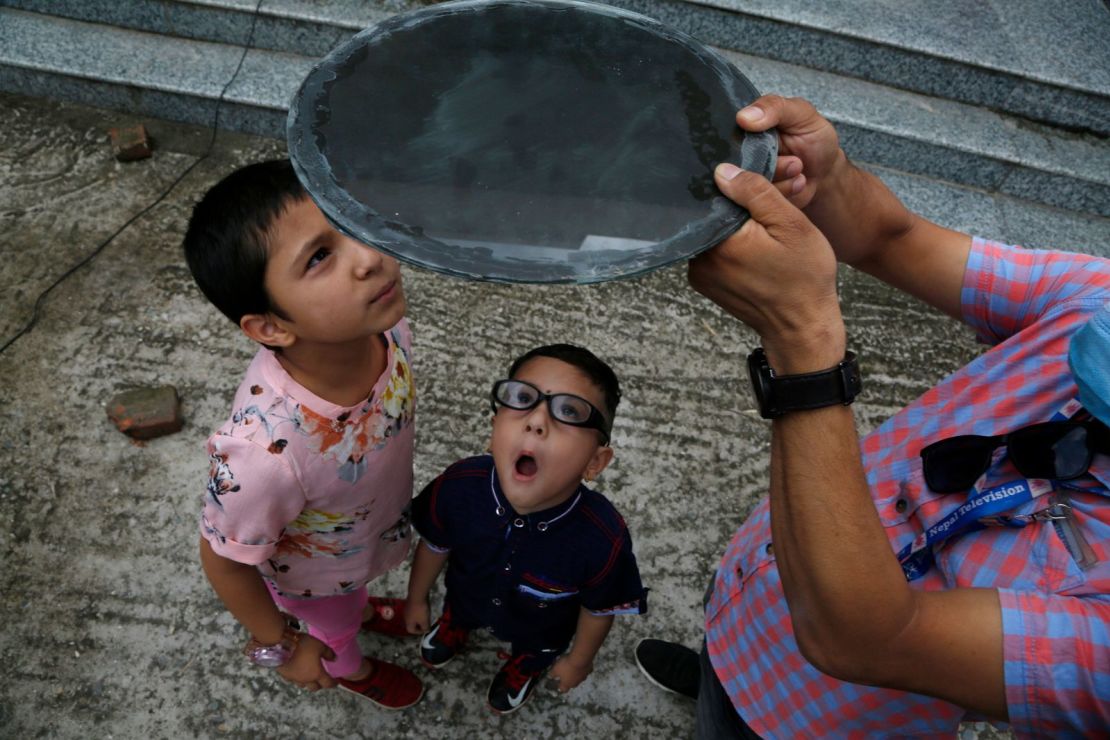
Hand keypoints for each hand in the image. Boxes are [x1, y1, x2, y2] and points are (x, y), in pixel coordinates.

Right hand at [275, 634, 337, 691]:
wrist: (281, 646)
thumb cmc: (303, 646)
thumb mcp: (320, 646)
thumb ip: (328, 653)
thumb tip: (335, 659)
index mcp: (317, 674)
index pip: (327, 683)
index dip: (333, 683)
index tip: (336, 682)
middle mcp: (306, 680)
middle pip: (315, 688)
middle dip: (320, 685)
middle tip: (323, 679)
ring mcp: (294, 679)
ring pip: (303, 685)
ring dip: (308, 682)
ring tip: (310, 676)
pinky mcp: (285, 676)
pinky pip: (293, 680)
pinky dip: (297, 678)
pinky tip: (298, 672)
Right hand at [405, 597, 429, 634]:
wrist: (417, 595)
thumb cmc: (420, 610)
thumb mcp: (425, 621)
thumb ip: (425, 628)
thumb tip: (426, 631)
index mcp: (408, 623)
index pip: (412, 631)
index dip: (419, 632)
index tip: (426, 630)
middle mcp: (405, 617)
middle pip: (411, 624)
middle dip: (419, 624)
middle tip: (426, 623)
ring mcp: (406, 609)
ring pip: (413, 616)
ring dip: (419, 618)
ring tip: (426, 616)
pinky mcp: (409, 603)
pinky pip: (414, 610)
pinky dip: (418, 611)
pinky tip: (423, 609)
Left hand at [549, 654, 592, 692]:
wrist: (579, 659)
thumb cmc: (565, 666)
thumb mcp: (555, 669)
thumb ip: (552, 674)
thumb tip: (550, 676)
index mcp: (566, 685)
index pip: (563, 690)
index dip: (560, 687)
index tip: (558, 683)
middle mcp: (575, 683)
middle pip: (571, 684)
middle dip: (568, 680)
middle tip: (565, 674)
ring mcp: (583, 678)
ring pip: (579, 678)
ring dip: (576, 675)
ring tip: (573, 667)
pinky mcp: (589, 671)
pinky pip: (585, 671)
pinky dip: (583, 668)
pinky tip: (581, 663)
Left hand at [689, 164, 844, 372]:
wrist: (803, 328)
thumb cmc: (804, 279)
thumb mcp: (791, 225)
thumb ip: (756, 193)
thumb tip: (722, 171)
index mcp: (717, 241)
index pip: (717, 195)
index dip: (741, 183)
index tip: (766, 180)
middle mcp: (698, 257)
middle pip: (715, 212)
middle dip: (743, 202)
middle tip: (778, 196)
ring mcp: (699, 272)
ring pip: (716, 231)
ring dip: (740, 222)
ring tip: (772, 225)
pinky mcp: (705, 281)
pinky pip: (717, 250)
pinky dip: (735, 242)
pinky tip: (760, 243)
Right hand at [737, 95, 842, 210]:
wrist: (825, 173)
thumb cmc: (813, 138)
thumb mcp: (801, 113)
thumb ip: (775, 107)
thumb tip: (744, 116)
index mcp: (745, 129)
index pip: (728, 134)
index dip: (744, 140)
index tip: (766, 142)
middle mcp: (741, 154)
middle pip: (736, 162)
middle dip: (771, 162)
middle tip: (794, 160)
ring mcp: (747, 178)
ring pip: (749, 183)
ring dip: (781, 177)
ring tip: (797, 168)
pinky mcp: (755, 199)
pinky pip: (759, 200)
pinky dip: (784, 190)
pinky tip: (796, 182)